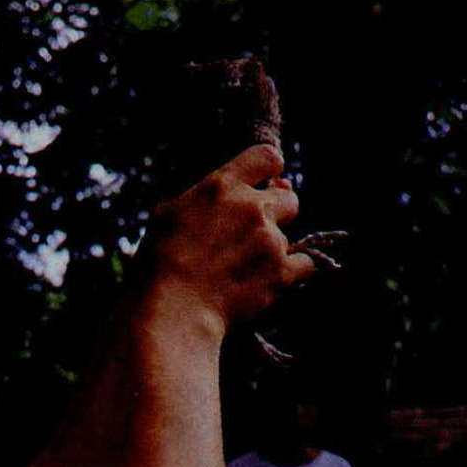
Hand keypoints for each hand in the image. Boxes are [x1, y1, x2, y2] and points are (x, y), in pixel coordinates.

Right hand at [138, 145, 314, 332]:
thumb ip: (206, 195)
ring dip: (273, 250)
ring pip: (288, 237)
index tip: (268, 183)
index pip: (268, 157)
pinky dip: (292, 272)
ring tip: (243, 269)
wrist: (172, 308)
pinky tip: (270, 280)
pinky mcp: (281, 272)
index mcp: (221, 186)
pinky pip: (305, 264)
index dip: (271, 171)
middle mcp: (251, 207)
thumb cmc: (160, 263)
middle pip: (290, 198)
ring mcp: (270, 240)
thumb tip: (244, 191)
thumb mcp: (170, 212)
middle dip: (278, 213)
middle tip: (255, 234)